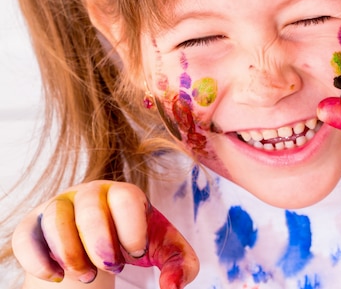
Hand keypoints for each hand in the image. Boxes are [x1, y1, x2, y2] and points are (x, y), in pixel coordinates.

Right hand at [12, 181, 198, 288]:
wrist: (100, 244)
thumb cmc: (135, 241)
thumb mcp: (163, 249)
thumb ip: (181, 263)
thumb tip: (172, 287)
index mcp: (124, 193)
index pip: (125, 197)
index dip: (131, 227)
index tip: (136, 252)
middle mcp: (89, 193)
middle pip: (89, 207)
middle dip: (100, 242)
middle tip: (111, 266)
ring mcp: (59, 206)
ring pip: (55, 217)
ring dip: (69, 252)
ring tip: (85, 275)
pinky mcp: (34, 226)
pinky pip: (26, 237)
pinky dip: (39, 260)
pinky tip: (57, 277)